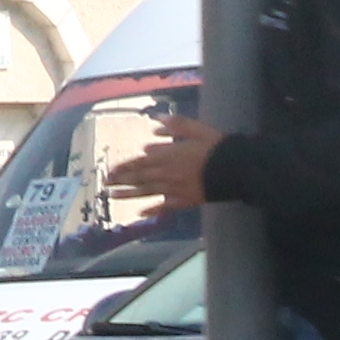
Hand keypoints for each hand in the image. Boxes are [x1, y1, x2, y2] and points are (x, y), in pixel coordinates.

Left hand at [103, 112, 220, 216]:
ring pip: (146, 192)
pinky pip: (165, 206)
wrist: (234, 169)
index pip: (140, 162)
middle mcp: (166, 174)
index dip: (124, 167)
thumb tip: (154, 125)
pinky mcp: (185, 201)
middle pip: (139, 178)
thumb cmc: (215, 146)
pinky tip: (141, 213)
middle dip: (120, 181)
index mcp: (167, 156)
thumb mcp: (195, 128)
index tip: (109, 170)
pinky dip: (152, 210)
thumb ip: (174, 125)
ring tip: (112, 197)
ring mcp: (174, 189)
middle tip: (104, 184)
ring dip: (128, 195)